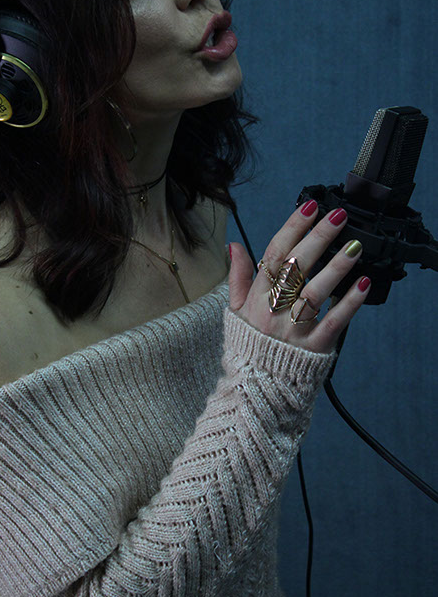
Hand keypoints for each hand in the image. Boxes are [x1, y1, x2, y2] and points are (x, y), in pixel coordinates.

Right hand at [228, 200, 370, 353]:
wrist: (257, 389)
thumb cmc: (249, 346)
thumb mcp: (235, 310)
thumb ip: (238, 276)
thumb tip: (234, 246)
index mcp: (256, 297)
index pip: (274, 254)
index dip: (292, 228)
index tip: (309, 207)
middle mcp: (275, 309)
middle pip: (297, 266)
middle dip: (318, 238)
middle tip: (337, 216)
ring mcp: (295, 328)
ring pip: (317, 292)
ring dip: (337, 267)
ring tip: (354, 246)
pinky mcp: (315, 347)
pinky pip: (334, 321)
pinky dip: (350, 302)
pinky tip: (362, 284)